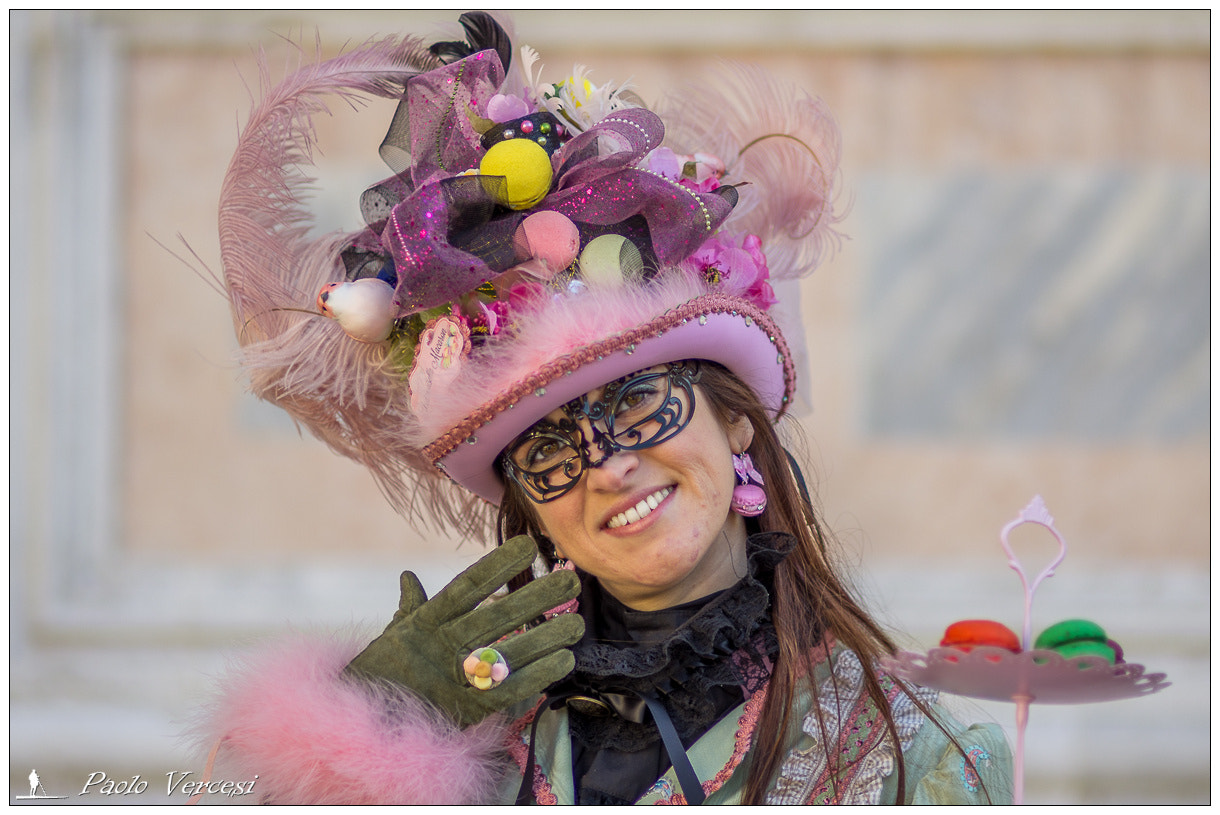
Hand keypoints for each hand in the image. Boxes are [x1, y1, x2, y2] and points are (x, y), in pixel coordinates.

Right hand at [344, 535, 584, 726]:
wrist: (364, 725)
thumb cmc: (383, 674)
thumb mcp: (395, 637)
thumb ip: (411, 606)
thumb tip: (408, 577)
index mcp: (425, 622)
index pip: (466, 587)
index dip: (496, 566)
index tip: (527, 546)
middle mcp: (442, 646)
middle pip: (497, 616)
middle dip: (537, 597)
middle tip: (572, 579)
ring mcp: (455, 678)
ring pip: (509, 652)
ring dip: (546, 637)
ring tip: (578, 623)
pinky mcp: (468, 710)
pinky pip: (510, 690)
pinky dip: (538, 676)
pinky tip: (564, 661)